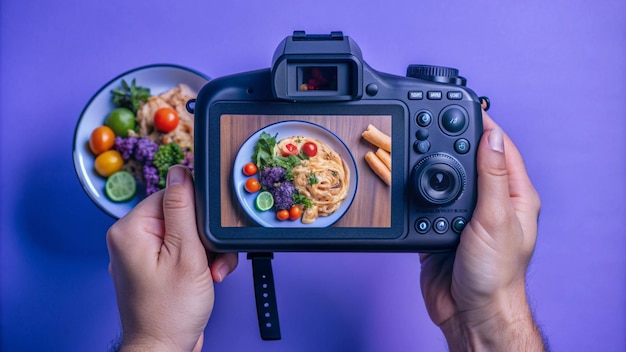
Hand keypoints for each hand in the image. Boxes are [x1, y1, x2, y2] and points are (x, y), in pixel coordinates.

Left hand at [107, 165, 237, 351]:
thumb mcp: (185, 254)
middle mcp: (131, 239)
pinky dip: (198, 262)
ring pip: (186, 234)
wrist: (164, 350)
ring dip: (206, 252)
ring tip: (211, 274)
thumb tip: (180, 171)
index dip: (197, 212)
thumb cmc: (170, 312)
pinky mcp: (154, 268)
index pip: (170, 195)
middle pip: (181, 216)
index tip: (207, 234)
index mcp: (130, 230)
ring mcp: (142, 255)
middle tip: (212, 260)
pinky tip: (206, 277)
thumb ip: (183, 209)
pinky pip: (181, 251)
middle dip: (205, 237)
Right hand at [419, 109, 544, 349]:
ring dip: (429, 163)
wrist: (469, 312)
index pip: (500, 150)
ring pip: (445, 179)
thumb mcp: (496, 219)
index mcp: (514, 196)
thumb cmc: (494, 274)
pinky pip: (426, 201)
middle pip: (470, 160)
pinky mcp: (441, 227)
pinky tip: (405, 176)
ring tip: (414, 141)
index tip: (462, 108)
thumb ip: (493, 179)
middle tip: (431, 121)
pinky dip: (416, 189)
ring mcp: (465, 215)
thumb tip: (491, 138)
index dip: (482, 127)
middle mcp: (491, 203)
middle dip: (451, 140)